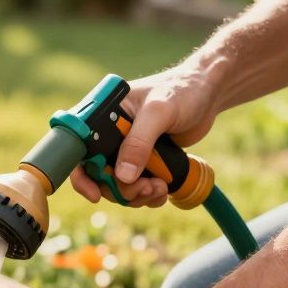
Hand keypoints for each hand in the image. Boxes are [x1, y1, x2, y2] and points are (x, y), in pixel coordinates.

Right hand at [70, 69, 219, 207]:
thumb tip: (122, 177)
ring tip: (157, 188)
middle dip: (119, 188)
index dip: (83, 176)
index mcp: (101, 116)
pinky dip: (147, 195)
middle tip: (143, 188)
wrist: (207, 95)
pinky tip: (162, 189)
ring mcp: (125, 150)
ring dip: (136, 195)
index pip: (79, 150)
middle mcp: (108, 135)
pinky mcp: (142, 161)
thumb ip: (139, 142)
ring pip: (117, 185)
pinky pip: (135, 188)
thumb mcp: (158, 112)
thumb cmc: (181, 91)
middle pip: (98, 175)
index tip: (96, 194)